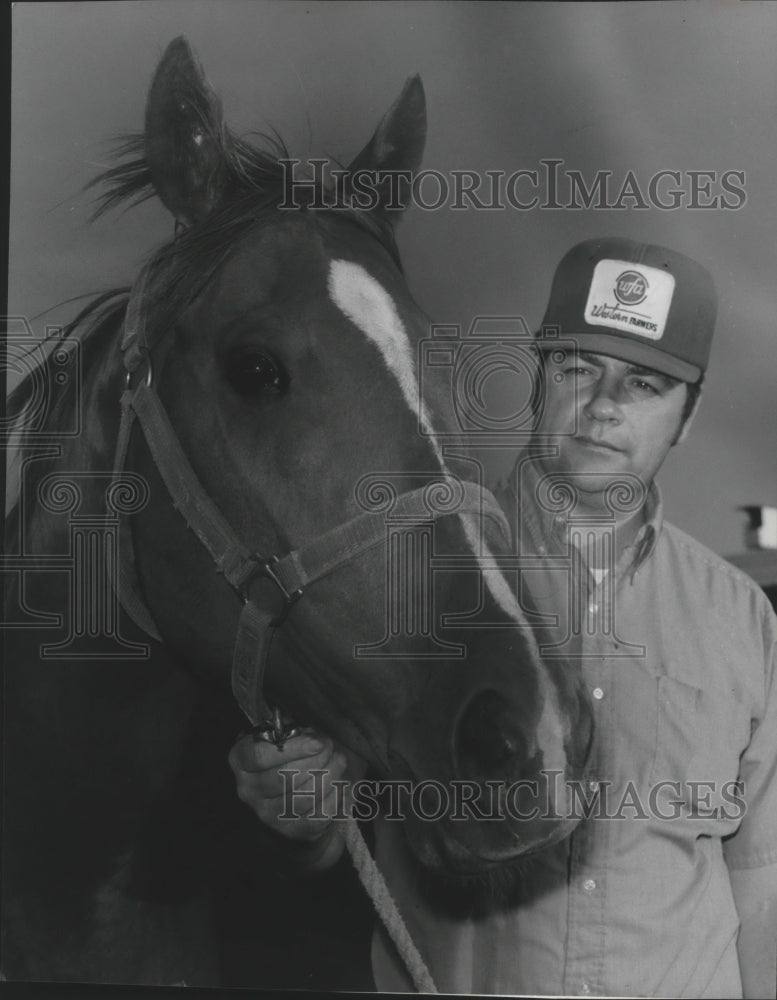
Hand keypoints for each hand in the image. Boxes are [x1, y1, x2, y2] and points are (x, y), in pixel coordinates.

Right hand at [229, 729, 349, 867]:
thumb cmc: (286, 756)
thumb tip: (311, 736)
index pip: (259, 756)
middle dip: (316, 760)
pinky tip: (339, 783)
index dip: (292, 749)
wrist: (288, 796)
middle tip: (331, 747)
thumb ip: (290, 731)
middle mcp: (248, 791)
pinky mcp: (290, 831)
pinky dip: (333, 798)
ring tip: (339, 761)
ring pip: (303, 797)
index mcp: (240, 761)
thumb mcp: (280, 736)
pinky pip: (316, 816)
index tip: (317, 742)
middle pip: (284, 777)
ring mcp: (267, 815)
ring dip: (328, 776)